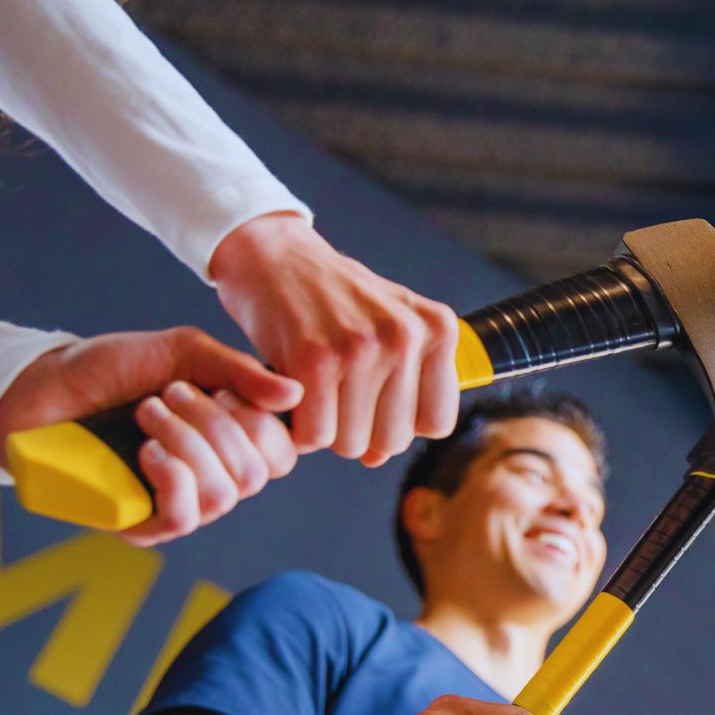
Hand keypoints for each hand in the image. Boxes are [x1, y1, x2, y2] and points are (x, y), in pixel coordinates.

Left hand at [0, 326, 302, 546]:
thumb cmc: (110, 369)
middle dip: (217, 424)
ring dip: (188, 443)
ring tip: (148, 412)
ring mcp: (178, 502)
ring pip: (224, 495)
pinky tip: (147, 451)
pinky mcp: (139, 523)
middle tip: (171, 393)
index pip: (283, 453)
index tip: (222, 389)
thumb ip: (239, 371)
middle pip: (257, 473)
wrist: (40, 385)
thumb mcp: (182, 352)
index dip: (263, 423)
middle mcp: (213, 475)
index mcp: (231, 439)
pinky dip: (174, 478)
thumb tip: (296, 393)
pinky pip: (184, 519)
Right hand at [210, 213, 461, 465]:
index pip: (437, 423)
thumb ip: (400, 393)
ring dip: (326, 429)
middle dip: (360, 430)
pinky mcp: (315, 357)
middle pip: (392, 440)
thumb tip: (377, 458)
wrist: (275, 255)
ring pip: (353, 444)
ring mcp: (363, 346)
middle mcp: (407, 335)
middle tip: (337, 394)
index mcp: (438, 328)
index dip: (400, 423)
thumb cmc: (334, 299)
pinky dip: (298, 428)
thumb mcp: (389, 327)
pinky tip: (295, 393)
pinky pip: (316, 436)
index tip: (374, 401)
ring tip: (316, 389)